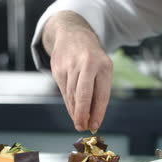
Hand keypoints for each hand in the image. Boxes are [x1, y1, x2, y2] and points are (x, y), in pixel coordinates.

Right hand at [43, 11, 112, 131]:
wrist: (71, 33)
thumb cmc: (92, 57)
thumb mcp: (102, 68)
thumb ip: (99, 91)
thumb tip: (93, 118)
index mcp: (103, 65)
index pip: (101, 94)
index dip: (97, 112)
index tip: (94, 125)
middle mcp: (87, 64)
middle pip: (83, 94)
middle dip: (82, 114)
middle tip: (82, 127)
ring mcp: (71, 65)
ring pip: (72, 95)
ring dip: (75, 111)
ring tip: (78, 122)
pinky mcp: (58, 68)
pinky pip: (63, 91)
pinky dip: (68, 103)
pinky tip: (72, 110)